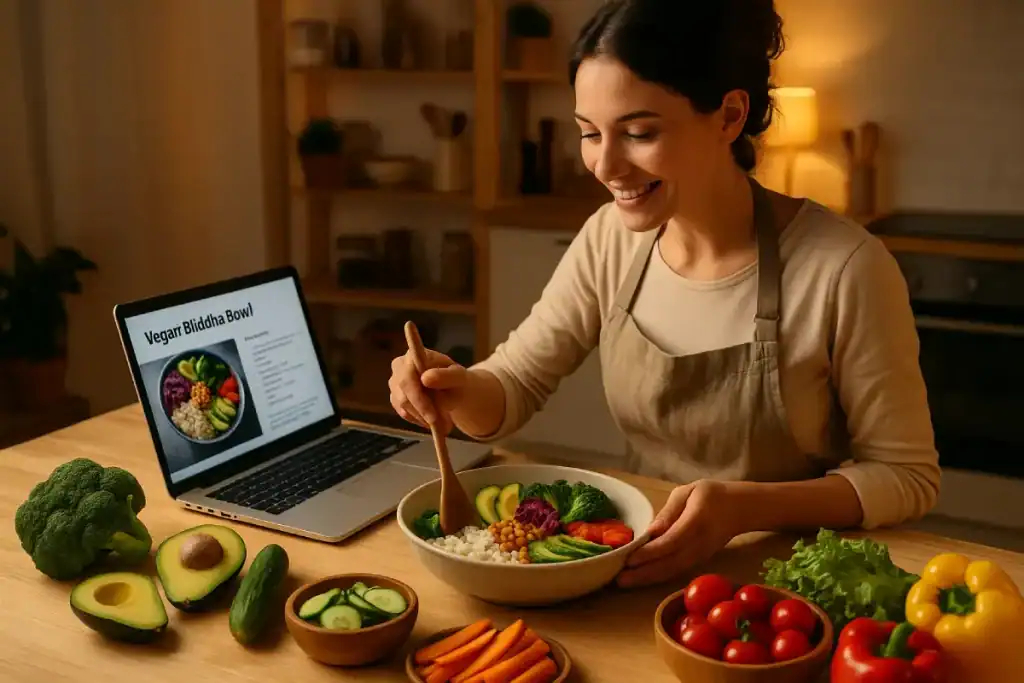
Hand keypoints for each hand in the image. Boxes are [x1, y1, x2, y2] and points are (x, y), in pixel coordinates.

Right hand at [388, 348, 467, 433]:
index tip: (432, 416)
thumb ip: (445, 376)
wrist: (454, 389)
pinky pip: (405, 414)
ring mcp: (395, 383)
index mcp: (413, 355)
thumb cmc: (456, 380)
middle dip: (423, 412)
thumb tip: (425, 378)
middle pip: (402, 394)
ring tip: (445, 422)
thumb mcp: (459, 377)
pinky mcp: (395, 398)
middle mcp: (399, 366)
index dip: (417, 397)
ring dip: (425, 417)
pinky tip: (433, 420)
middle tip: (442, 425)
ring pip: (404, 407)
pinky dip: (420, 420)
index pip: (407, 376)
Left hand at [617, 480, 739, 587]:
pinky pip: (677, 570)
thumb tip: (650, 532)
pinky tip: (641, 578)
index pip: (671, 541)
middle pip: (670, 563)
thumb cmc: (712, 495)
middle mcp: (699, 544)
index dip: (651, 552)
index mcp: (696, 522)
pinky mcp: (699, 561)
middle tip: (618, 578)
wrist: (742, 509)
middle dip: (643, 573)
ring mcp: (700, 555)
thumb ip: (669, 512)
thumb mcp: (688, 492)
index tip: (629, 558)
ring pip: (673, 571)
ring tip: (624, 581)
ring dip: (648, 578)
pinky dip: (658, 576)